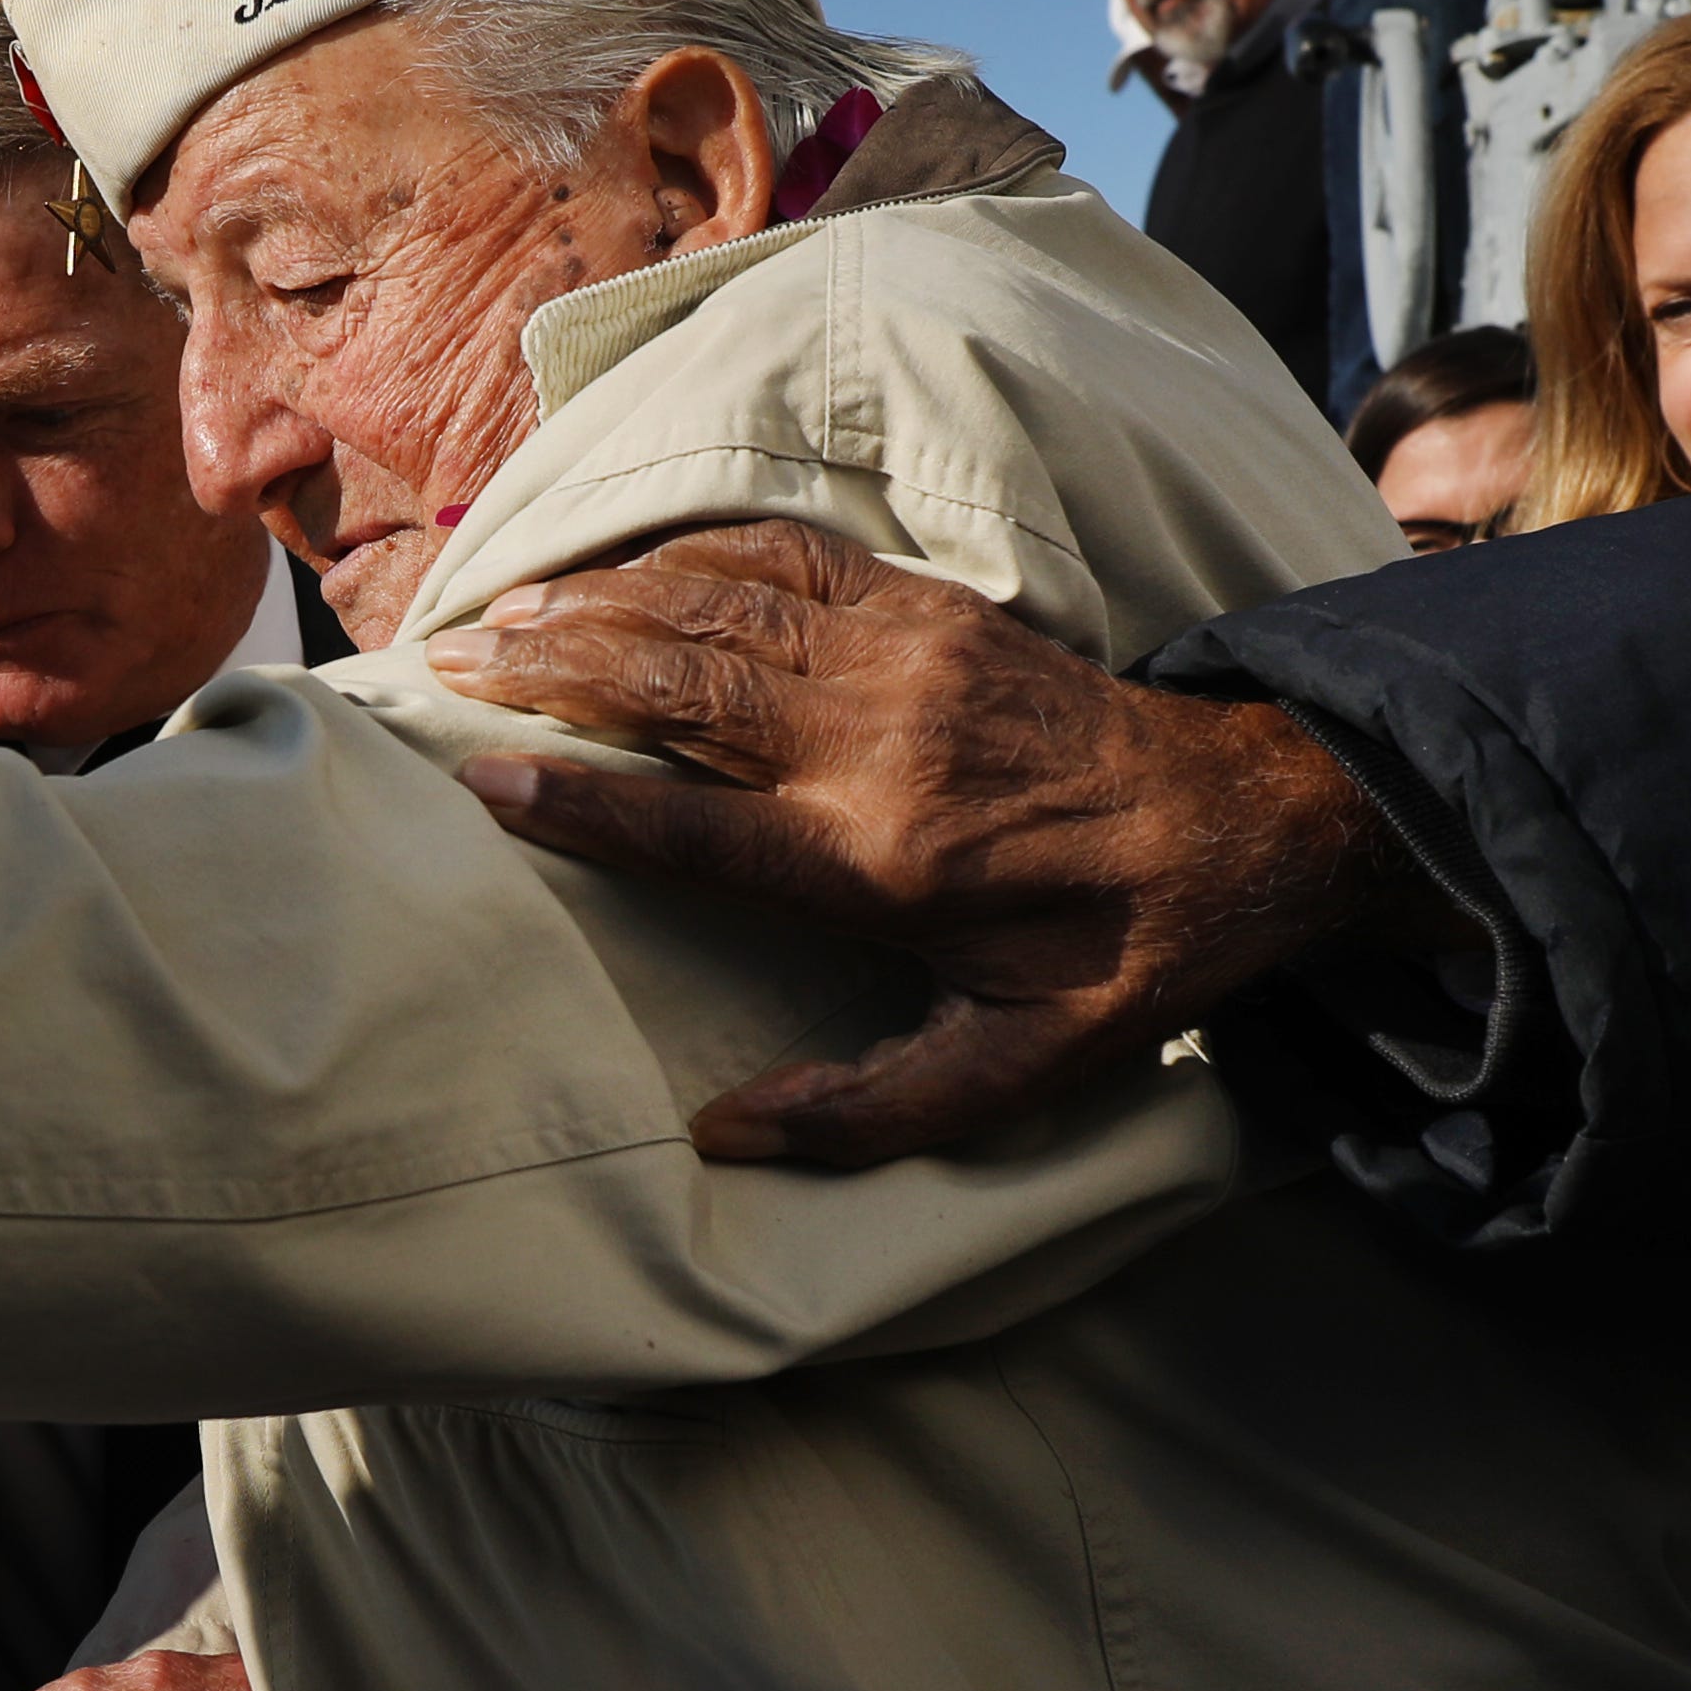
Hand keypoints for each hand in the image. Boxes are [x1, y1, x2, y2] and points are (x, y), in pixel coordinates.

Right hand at [417, 521, 1460, 1166]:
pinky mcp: (931, 608)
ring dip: (600, 601)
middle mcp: (882, 745)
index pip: (694, 825)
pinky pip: (785, 559)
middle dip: (551, 668)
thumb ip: (865, 1117)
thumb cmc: (1114, 957)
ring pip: (718, 607)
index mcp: (882, 863)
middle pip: (681, 685)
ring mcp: (908, 658)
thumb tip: (721, 1138)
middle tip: (450, 666)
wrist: (1240, 821)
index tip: (481, 780)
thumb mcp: (1013, 1075)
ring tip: (501, 611)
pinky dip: (692, 552)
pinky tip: (625, 564)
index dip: (580, 802)